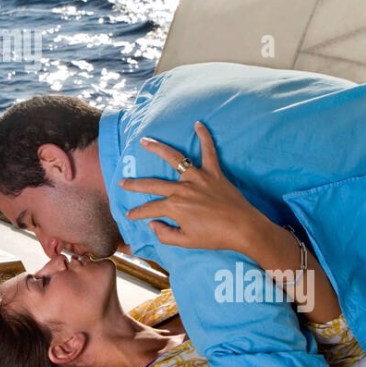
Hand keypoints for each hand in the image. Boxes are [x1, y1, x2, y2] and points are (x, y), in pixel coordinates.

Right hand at [119, 121, 267, 254]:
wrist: (243, 228)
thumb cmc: (215, 237)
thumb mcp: (186, 242)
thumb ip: (166, 235)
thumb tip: (152, 225)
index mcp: (175, 206)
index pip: (150, 208)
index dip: (137, 212)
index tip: (129, 214)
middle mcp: (182, 189)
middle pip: (153, 183)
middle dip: (135, 184)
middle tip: (122, 181)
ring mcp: (198, 178)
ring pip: (175, 159)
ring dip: (158, 148)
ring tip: (145, 141)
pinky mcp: (214, 173)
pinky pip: (209, 152)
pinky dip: (205, 137)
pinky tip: (198, 124)